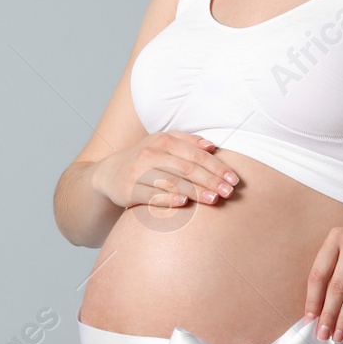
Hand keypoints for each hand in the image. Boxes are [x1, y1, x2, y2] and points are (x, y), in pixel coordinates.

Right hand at [92, 131, 239, 210]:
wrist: (109, 173)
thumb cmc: (145, 159)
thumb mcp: (163, 144)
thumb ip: (188, 142)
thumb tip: (212, 146)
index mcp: (163, 140)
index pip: (196, 154)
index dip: (217, 167)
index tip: (233, 179)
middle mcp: (150, 153)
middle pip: (186, 168)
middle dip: (210, 181)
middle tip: (228, 192)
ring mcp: (138, 171)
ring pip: (172, 182)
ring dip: (195, 191)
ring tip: (214, 200)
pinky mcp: (129, 188)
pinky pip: (152, 194)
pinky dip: (168, 199)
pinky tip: (184, 203)